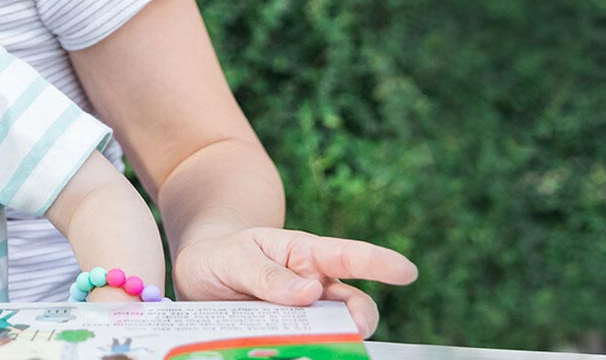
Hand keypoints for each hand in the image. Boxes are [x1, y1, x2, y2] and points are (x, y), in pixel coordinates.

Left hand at [171, 228, 417, 337]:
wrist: (197, 276)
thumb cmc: (222, 256)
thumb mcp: (235, 258)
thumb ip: (266, 274)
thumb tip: (310, 292)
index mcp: (305, 255)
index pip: (348, 256)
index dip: (380, 262)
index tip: (407, 271)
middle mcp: (313, 288)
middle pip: (352, 308)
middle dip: (358, 321)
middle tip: (351, 329)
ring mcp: (300, 317)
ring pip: (331, 336)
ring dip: (325, 346)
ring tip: (302, 354)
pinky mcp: (285, 340)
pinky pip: (302, 352)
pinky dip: (299, 358)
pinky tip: (281, 358)